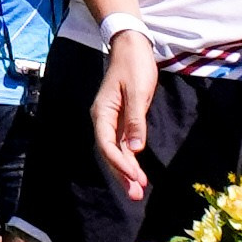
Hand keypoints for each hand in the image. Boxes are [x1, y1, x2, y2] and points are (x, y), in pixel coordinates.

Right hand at [91, 28, 155, 201]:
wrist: (132, 46)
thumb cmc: (134, 65)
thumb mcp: (138, 92)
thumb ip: (135, 120)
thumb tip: (136, 148)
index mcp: (102, 113)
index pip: (107, 145)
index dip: (120, 163)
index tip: (135, 177)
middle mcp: (103, 119)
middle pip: (110, 153)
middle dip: (122, 175)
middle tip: (136, 195)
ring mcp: (112, 120)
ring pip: (117, 151)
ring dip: (126, 171)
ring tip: (138, 191)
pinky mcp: (122, 119)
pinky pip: (123, 143)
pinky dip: (130, 159)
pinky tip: (137, 172)